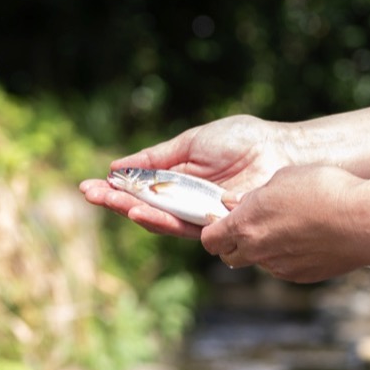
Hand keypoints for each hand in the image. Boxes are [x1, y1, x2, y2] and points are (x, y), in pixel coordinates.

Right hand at [79, 115, 299, 237]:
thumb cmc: (242, 142)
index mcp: (176, 180)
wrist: (281, 150)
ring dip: (132, 212)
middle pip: (142, 207)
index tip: (88, 185)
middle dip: (115, 201)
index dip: (113, 189)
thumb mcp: (192, 142)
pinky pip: (182, 228)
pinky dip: (160, 220)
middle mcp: (184, 202)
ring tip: (112, 202)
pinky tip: (140, 211)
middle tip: (90, 195)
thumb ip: (157, 157)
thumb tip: (119, 165)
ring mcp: (199, 216)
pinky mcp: (215, 227)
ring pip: (158, 221)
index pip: (138, 189)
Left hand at [201, 165, 369, 282]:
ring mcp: (279, 267)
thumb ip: (252, 195)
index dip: (213, 229)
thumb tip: (233, 203)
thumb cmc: (324, 190)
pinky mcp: (301, 276)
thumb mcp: (283, 179)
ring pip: (259, 261)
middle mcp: (257, 251)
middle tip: (248, 226)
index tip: (220, 220)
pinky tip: (307, 239)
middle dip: (233, 243)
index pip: (210, 238)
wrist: (364, 221)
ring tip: (287, 227)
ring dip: (263, 249)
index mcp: (245, 225)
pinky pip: (284, 267)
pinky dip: (287, 256)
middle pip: (229, 256)